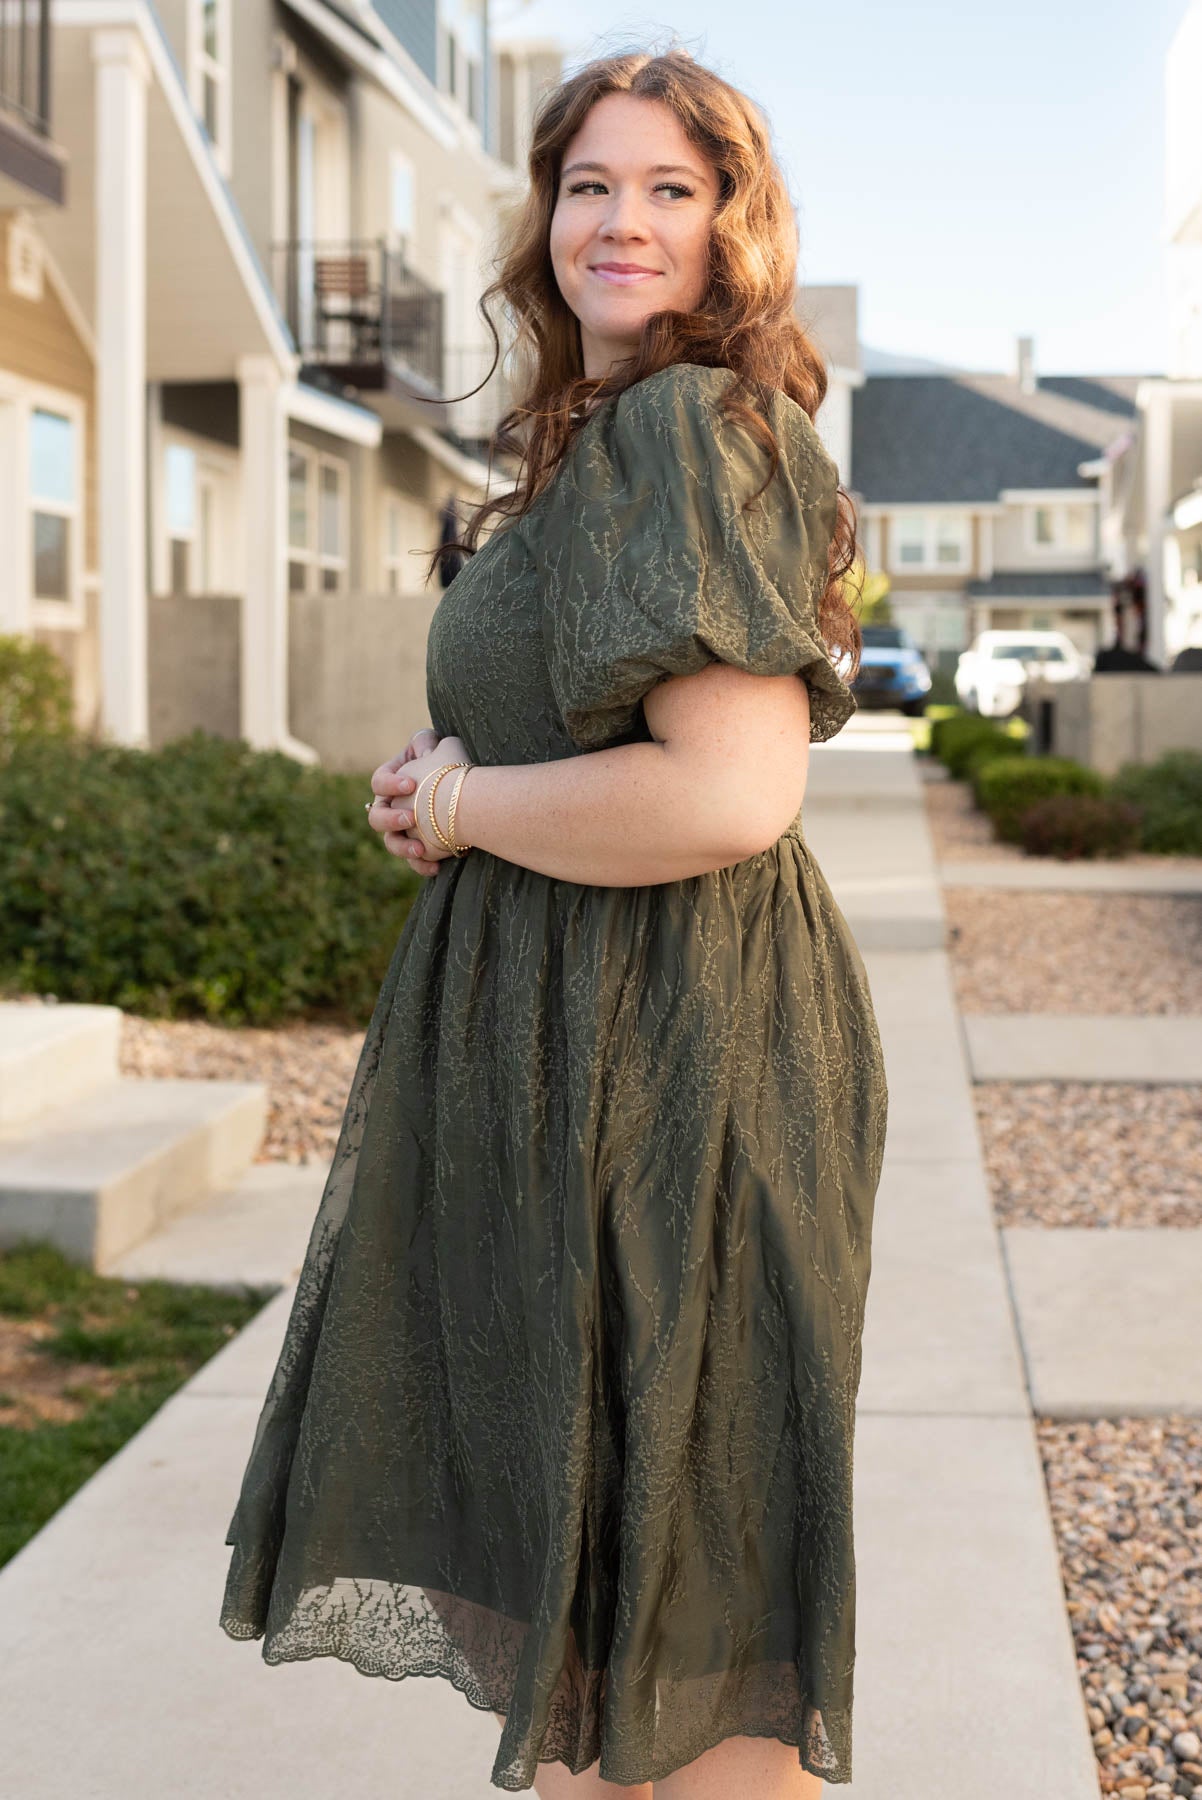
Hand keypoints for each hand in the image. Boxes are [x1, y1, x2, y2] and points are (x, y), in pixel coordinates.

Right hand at [367, 732, 470, 876]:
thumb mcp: (444, 748)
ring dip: (402, 847)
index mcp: (394, 783)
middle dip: (391, 819)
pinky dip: (422, 865)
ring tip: (420, 849)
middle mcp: (395, 807)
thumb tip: (423, 744)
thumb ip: (427, 743)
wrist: (477, 797)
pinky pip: (414, 863)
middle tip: (411, 818)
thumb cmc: (456, 769)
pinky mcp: (421, 849)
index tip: (410, 785)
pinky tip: (435, 867)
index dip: (389, 784)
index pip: (378, 782)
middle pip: (377, 818)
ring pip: (392, 843)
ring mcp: (406, 831)